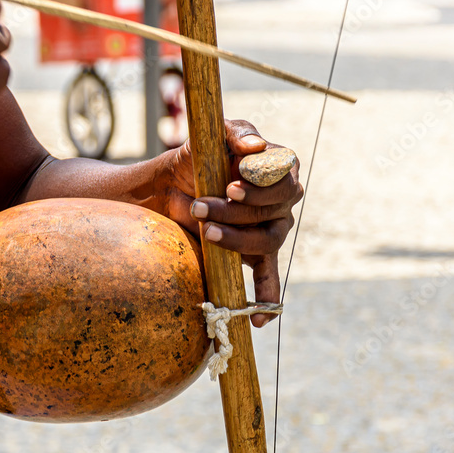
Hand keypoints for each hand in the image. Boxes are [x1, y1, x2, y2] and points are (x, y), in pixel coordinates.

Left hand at [160, 120, 303, 326]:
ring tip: (207, 233)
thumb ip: (237, 133)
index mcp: (278, 168)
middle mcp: (281, 201)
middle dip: (237, 210)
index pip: (286, 177)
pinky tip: (258, 319)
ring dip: (238, 239)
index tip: (230, 185)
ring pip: (268, 240)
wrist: (168, 189)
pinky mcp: (254, 255)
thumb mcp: (212, 135)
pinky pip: (269, 280)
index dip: (261, 184)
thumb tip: (255, 149)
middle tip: (202, 204)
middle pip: (275, 209)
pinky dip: (266, 299)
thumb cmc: (196, 158)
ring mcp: (271, 230)